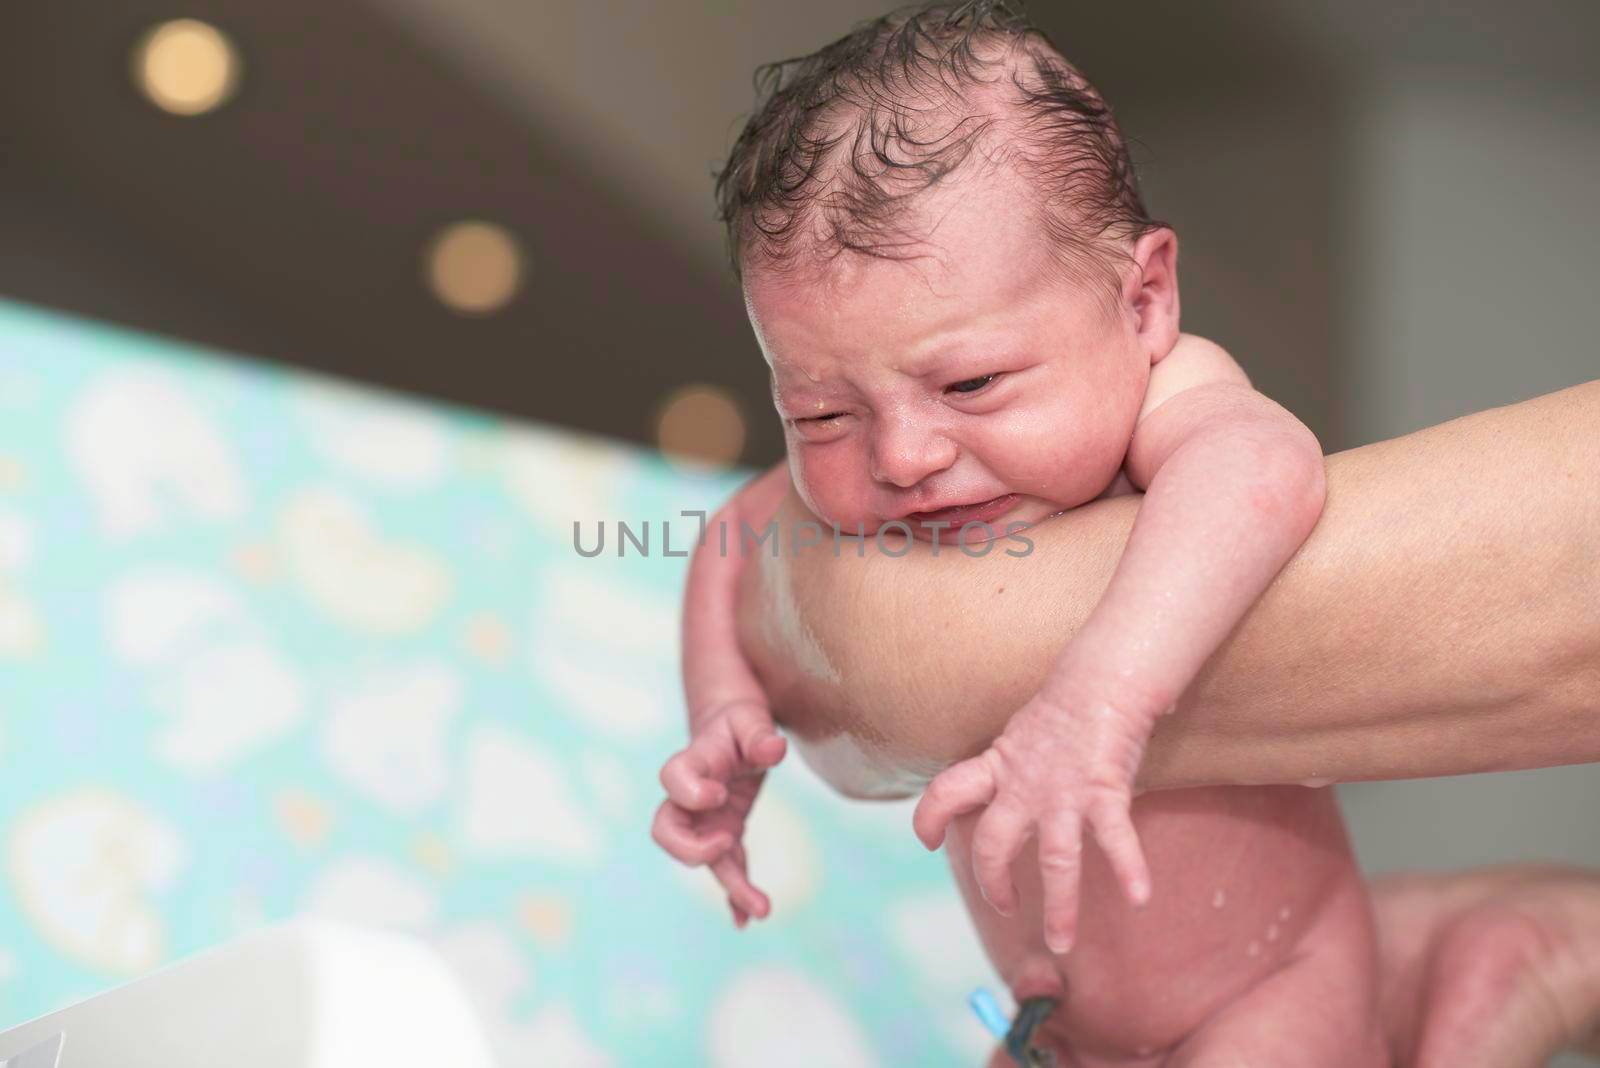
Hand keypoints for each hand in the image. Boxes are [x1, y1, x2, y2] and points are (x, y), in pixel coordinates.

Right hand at [653, 700, 787, 926]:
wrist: (730, 731)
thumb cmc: (740, 722)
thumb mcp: (752, 718)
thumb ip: (760, 733)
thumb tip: (774, 750)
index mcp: (693, 761)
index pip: (672, 778)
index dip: (689, 792)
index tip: (720, 795)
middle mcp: (690, 797)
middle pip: (665, 830)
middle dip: (691, 849)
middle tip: (726, 844)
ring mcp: (704, 821)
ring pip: (699, 858)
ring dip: (728, 884)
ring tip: (762, 908)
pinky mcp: (723, 835)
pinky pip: (725, 868)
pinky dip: (736, 895)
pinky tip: (748, 920)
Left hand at [911, 688, 1155, 954]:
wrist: (1102, 677)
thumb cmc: (1067, 704)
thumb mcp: (1021, 735)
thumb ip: (1011, 766)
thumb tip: (1006, 788)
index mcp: (999, 766)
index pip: (946, 791)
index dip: (929, 818)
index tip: (926, 841)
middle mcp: (1024, 786)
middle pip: (993, 844)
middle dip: (995, 883)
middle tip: (1004, 908)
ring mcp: (1063, 792)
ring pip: (1054, 860)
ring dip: (1060, 907)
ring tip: (1063, 942)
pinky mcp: (1103, 791)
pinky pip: (1115, 839)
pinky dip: (1129, 869)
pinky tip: (1140, 898)